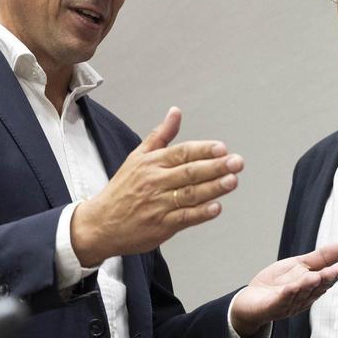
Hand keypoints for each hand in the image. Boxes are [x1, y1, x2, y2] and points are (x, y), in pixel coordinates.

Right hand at [71, 107, 243, 265]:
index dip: (203, 150)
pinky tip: (216, 207)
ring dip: (213, 188)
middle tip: (236, 162)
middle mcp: (155, 182)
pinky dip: (201, 213)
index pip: (181, 153)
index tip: (222, 148)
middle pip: (189, 172)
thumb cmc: (122, 189)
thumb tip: (176, 112)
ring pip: (190, 194)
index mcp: (151, 163)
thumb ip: (161, 135)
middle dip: (216, 167)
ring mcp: (158, 204)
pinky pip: (184, 218)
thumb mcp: (137, 157)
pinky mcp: (161, 225)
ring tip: (232, 181)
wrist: (100, 224)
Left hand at [229, 242, 337, 337]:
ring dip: (308, 286)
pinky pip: (280, 301)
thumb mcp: (301, 265)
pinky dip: (287, 294)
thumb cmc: (278, 283)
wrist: (251, 300)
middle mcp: (302, 298)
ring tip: (316, 276)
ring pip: (299, 294)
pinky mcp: (272, 307)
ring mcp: (288, 304)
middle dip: (324, 280)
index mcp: (311, 288)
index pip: (324, 283)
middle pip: (315, 289)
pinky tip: (292, 287)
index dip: (332, 277)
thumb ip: (323, 257)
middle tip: (334, 272)